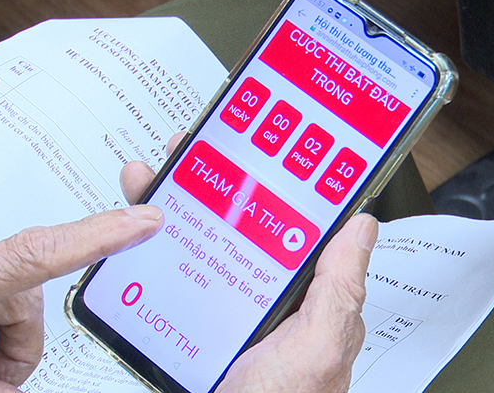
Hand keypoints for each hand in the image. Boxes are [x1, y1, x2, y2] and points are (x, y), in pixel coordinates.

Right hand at [121, 133, 375, 392]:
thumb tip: (362, 227)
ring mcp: (219, 308)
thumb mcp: (317, 346)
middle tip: (188, 153)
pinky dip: (144, 252)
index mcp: (298, 295)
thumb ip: (339, 289)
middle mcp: (258, 296)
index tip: (253, 148)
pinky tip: (131, 234)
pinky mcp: (185, 321)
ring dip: (169, 207)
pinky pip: (164, 277)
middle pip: (232, 225)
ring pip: (194, 243)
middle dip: (207, 184)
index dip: (270, 183)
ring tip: (150, 178)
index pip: (287, 225)